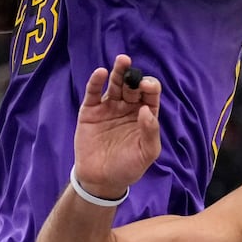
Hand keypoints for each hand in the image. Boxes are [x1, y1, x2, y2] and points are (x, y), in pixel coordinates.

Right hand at [72, 54, 161, 200]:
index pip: (150, 95)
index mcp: (144, 115)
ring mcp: (108, 107)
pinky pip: (93, 93)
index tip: (146, 88)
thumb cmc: (128, 167)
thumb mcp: (146, 154)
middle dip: (133, 76)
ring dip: (118, 72)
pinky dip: (96, 82)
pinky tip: (101, 73)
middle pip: (132, 85)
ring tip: (122, 61)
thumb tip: (146, 109)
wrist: (100, 180)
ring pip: (115, 85)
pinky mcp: (90, 111)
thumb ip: (150, 132)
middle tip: (132, 69)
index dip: (150, 87)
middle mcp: (127, 107)